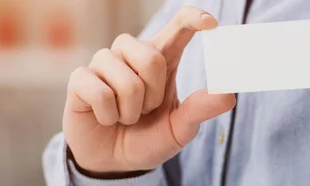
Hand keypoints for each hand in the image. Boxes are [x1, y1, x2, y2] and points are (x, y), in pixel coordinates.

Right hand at [62, 6, 234, 176]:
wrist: (116, 162)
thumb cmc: (149, 137)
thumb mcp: (180, 128)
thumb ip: (200, 110)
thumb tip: (228, 95)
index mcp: (162, 59)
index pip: (178, 27)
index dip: (192, 19)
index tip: (211, 23)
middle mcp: (132, 55)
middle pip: (151, 57)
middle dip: (153, 94)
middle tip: (147, 110)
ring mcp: (104, 64)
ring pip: (125, 78)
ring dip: (131, 109)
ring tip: (127, 116)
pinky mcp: (80, 79)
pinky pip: (99, 92)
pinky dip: (108, 115)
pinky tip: (106, 118)